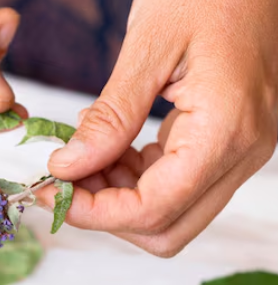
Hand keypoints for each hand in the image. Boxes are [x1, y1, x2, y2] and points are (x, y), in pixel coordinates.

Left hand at [40, 0, 277, 256]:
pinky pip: (176, 184)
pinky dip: (134, 177)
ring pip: (170, 213)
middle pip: (165, 229)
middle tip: (63, 177)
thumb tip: (67, 168)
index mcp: (227, 131)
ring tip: (82, 152)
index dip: (93, 213)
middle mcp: (243, 153)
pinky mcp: (228, 144)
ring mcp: (240, 152)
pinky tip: (109, 143)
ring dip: (117, 196)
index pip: (153, 210)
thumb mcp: (149, 47)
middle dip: (105, 213)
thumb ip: (111, 116)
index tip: (49, 189)